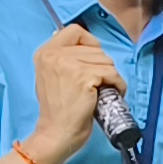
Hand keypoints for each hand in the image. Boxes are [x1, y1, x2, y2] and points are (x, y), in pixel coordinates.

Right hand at [28, 22, 125, 163]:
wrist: (56, 133)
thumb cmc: (57, 110)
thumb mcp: (49, 76)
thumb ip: (61, 59)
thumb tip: (83, 47)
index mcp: (45, 52)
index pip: (74, 31)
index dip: (89, 42)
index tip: (93, 60)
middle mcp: (55, 55)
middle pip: (95, 48)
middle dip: (102, 65)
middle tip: (100, 83)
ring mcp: (69, 65)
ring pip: (106, 60)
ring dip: (110, 76)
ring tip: (104, 90)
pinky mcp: (84, 77)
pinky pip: (112, 73)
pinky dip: (117, 84)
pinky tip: (110, 94)